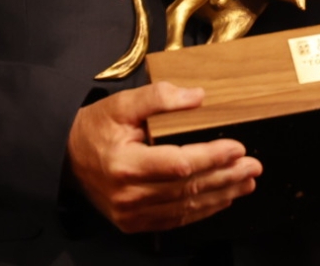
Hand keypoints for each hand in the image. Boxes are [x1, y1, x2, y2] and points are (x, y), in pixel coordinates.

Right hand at [66, 81, 261, 232]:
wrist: (66, 157)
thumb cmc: (96, 128)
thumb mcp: (122, 103)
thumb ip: (159, 97)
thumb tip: (198, 96)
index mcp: (126, 164)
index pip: (179, 164)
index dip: (212, 157)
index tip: (237, 148)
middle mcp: (129, 195)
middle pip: (188, 188)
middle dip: (226, 177)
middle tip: (254, 167)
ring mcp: (131, 214)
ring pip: (186, 207)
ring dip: (221, 195)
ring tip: (247, 182)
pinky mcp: (134, 223)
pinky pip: (175, 219)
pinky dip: (202, 209)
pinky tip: (222, 198)